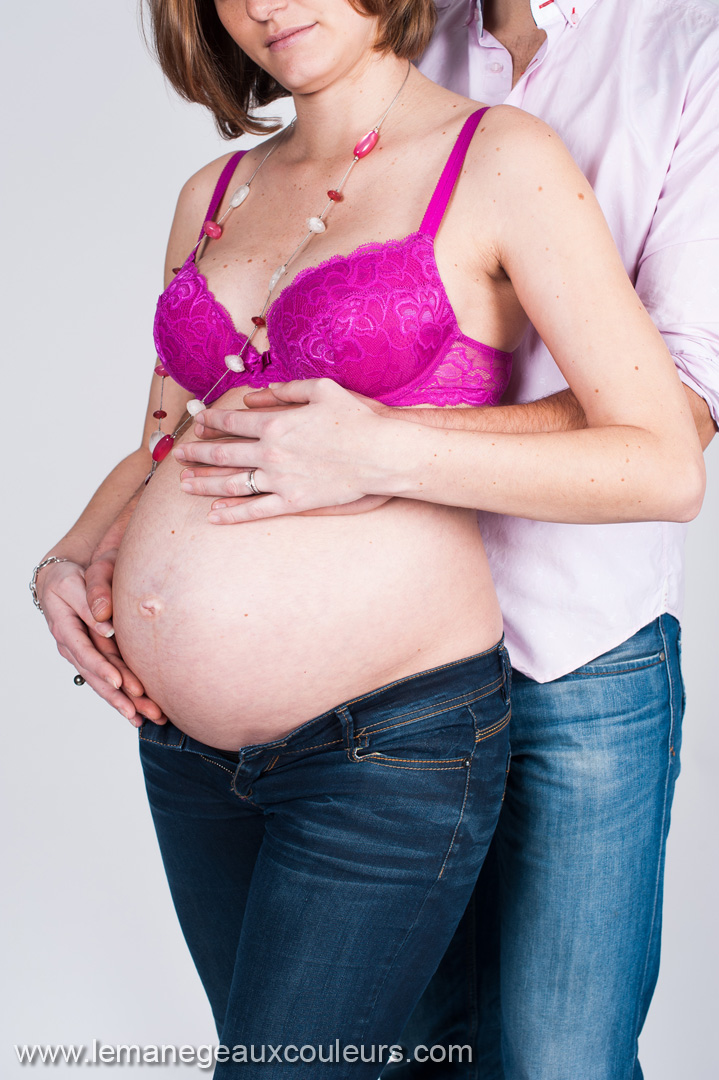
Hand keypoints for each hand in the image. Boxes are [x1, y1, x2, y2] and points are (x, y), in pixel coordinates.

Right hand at [38, 558, 164, 726]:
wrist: (59, 580)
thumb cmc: (68, 579)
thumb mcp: (74, 584)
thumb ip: (89, 603)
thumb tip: (106, 626)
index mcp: (65, 629)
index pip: (85, 653)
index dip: (102, 669)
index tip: (119, 683)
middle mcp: (72, 647)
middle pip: (96, 676)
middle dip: (118, 696)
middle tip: (140, 711)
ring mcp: (82, 655)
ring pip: (102, 683)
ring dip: (123, 702)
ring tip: (144, 718)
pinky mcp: (94, 657)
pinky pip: (106, 680)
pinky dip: (121, 697)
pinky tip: (136, 713)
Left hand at [175, 380, 392, 522]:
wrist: (381, 453)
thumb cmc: (355, 418)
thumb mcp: (320, 389)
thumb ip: (284, 391)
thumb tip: (254, 397)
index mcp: (274, 423)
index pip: (230, 423)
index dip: (210, 422)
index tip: (197, 424)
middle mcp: (270, 453)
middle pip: (222, 454)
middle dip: (196, 454)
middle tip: (179, 457)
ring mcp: (279, 480)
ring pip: (231, 484)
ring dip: (204, 484)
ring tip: (184, 485)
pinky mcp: (293, 502)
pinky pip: (255, 510)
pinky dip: (232, 514)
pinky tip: (214, 515)